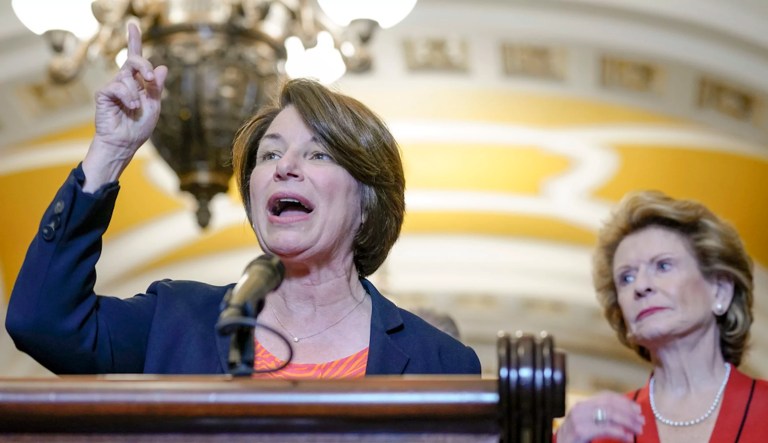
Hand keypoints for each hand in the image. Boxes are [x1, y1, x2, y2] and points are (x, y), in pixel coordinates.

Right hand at [82, 22, 167, 192]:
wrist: (124, 144)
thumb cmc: (138, 128)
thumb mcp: (154, 105)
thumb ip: (157, 87)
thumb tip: (163, 68)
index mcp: (137, 83)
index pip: (135, 59)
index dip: (134, 41)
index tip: (132, 25)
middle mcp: (124, 82)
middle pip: (134, 61)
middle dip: (144, 66)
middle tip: (151, 78)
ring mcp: (113, 87)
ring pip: (127, 76)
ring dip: (136, 93)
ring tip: (136, 108)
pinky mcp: (103, 94)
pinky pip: (117, 86)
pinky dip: (127, 97)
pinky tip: (130, 107)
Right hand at [555, 392, 644, 442]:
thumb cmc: (575, 439)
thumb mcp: (587, 423)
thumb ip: (601, 417)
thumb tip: (625, 414)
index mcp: (582, 404)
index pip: (606, 396)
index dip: (624, 401)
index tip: (637, 409)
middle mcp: (579, 408)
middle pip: (610, 404)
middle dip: (629, 412)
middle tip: (641, 421)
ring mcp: (579, 419)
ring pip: (609, 414)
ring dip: (628, 422)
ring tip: (638, 430)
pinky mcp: (580, 431)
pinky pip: (605, 428)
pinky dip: (620, 432)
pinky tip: (628, 438)